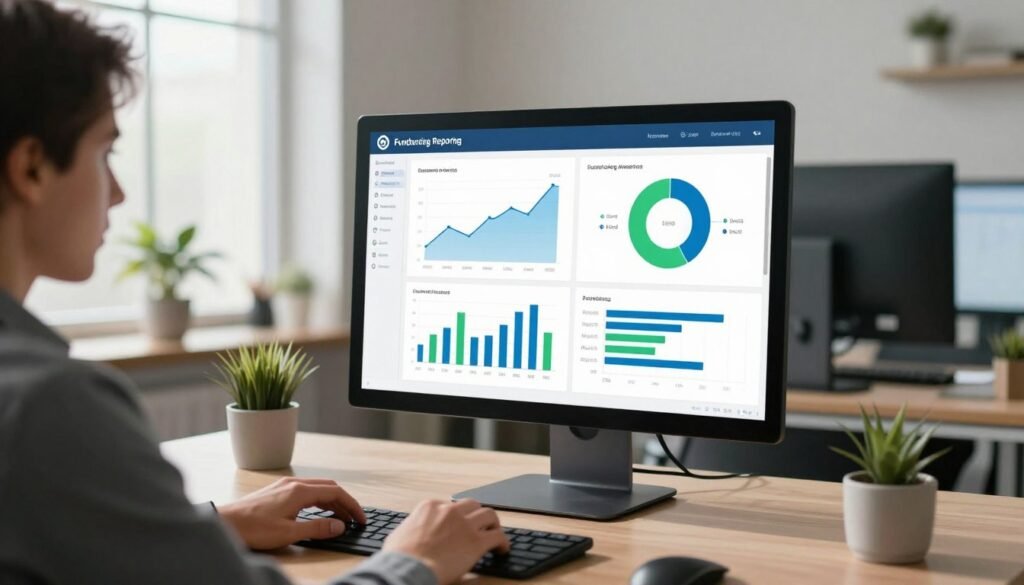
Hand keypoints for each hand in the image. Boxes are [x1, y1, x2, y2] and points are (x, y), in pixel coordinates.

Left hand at [218, 476, 366, 549]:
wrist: (225, 523)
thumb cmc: (253, 528)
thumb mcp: (289, 533)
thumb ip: (317, 528)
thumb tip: (340, 526)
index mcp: (299, 491)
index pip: (335, 492)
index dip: (352, 505)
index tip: (360, 518)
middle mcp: (294, 483)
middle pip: (328, 488)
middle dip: (344, 502)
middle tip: (354, 518)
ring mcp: (284, 486)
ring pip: (317, 488)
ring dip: (331, 501)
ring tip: (340, 517)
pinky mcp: (277, 491)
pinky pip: (305, 491)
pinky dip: (318, 500)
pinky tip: (317, 512)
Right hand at [383, 499, 509, 584]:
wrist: (408, 568)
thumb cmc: (400, 557)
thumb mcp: (400, 533)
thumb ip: (413, 527)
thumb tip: (412, 534)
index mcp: (430, 507)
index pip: (450, 505)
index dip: (457, 516)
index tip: (459, 525)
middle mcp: (449, 511)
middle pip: (472, 505)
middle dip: (476, 515)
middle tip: (480, 526)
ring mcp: (464, 524)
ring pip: (489, 515)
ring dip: (493, 524)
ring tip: (495, 534)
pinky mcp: (476, 541)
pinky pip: (498, 536)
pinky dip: (503, 542)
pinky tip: (502, 549)